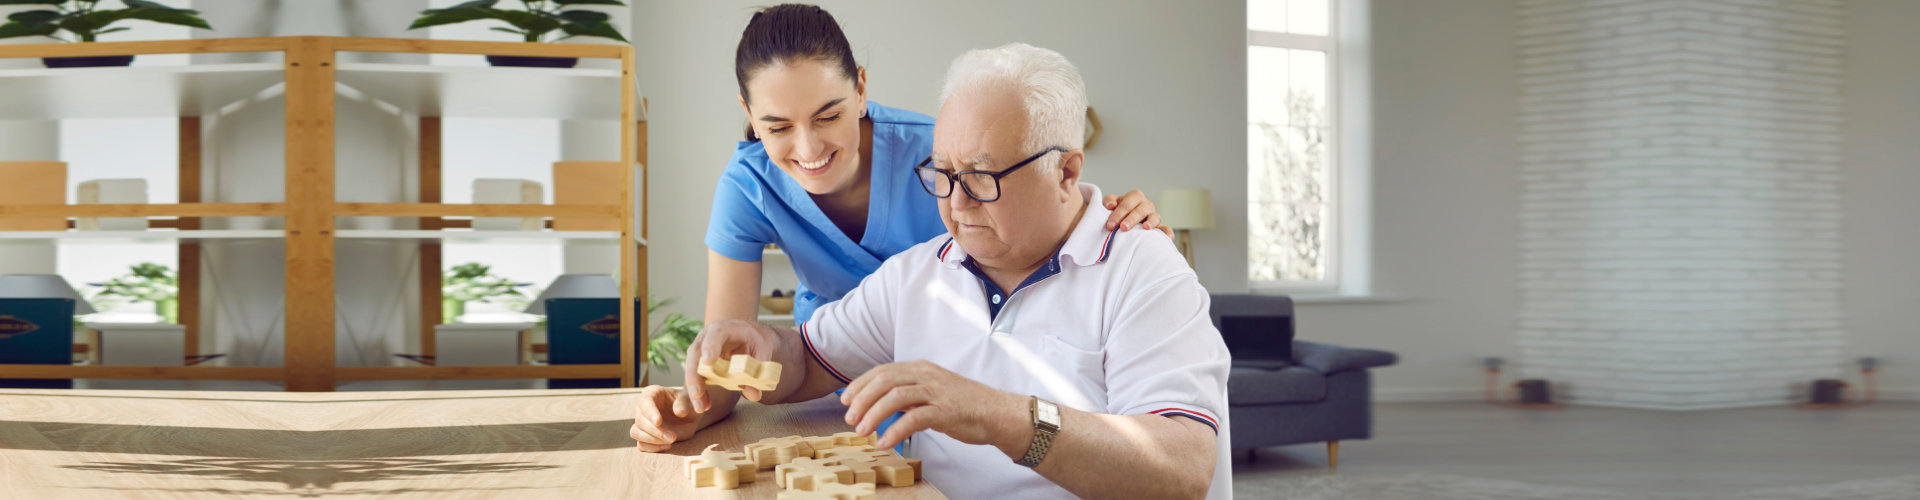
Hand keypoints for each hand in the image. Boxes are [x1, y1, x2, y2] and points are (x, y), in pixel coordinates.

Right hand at [631, 385, 699, 452]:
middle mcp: (643, 407)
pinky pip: (641, 444)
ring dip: (652, 440)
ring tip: (670, 442)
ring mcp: (642, 422)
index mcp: (652, 393)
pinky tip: (667, 446)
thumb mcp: (691, 401)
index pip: (645, 401)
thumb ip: (685, 404)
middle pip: (640, 420)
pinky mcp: (644, 436)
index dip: (650, 412)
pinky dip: (652, 448)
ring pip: (636, 432)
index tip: (658, 422)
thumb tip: (679, 412)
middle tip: (672, 437)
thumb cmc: (689, 404)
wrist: (690, 417)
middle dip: (655, 431)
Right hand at [683, 318, 782, 411]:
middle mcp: (707, 337)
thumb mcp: (763, 351)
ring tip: (701, 407)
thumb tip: (754, 394)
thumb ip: (759, 371)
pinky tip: (704, 405)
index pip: (716, 334)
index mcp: (724, 328)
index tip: (709, 362)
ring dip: (695, 388)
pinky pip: (697, 377)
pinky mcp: (700, 363)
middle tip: (698, 393)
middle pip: (696, 353)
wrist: (748, 335)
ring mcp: (701, 350)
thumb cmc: (755, 339)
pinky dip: (700, 392)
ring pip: (692, 367)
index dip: (711, 347)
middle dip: (695, 375)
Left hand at [839, 360, 1026, 452]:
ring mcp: (937, 391)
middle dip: (862, 399)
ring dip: (874, 414)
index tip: (846, 400)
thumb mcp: (932, 393)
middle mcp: (927, 375)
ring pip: (895, 397)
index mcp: (921, 368)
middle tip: (850, 418)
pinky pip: (914, 419)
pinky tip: (885, 443)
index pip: (883, 371)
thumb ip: (909, 395)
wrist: (998, 413)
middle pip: (885, 380)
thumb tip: (882, 404)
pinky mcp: (946, 411)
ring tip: (862, 431)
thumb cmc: (964, 406)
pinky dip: (895, 431)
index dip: (861, 384)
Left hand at [1103, 190, 1172, 237]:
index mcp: (1135, 196)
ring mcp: (1153, 216)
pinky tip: (1168, 238)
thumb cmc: (1116, 211)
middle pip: (1140, 210)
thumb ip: (1109, 201)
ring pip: (1154, 217)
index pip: (1127, 204)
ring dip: (1150, 222)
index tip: (1109, 225)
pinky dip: (1167, 232)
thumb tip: (1111, 205)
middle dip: (1131, 219)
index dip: (1118, 214)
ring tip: (1146, 228)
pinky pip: (1165, 229)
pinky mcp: (1158, 227)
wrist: (1123, 220)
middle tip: (1123, 227)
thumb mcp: (1110, 203)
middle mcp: (1146, 205)